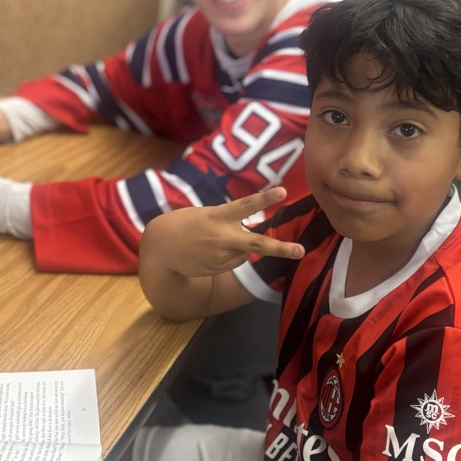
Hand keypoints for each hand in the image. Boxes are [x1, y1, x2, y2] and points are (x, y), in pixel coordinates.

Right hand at [142, 186, 304, 278]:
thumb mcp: (204, 215)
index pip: (246, 205)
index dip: (265, 198)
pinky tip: (210, 252)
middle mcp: (222, 238)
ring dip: (238, 246)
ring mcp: (220, 256)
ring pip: (245, 252)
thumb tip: (247, 235)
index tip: (283, 192)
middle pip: (257, 244)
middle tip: (301, 251)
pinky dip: (230, 255)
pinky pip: (234, 261)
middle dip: (281, 249)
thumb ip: (227, 222)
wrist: (159, 248)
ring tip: (213, 242)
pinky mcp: (217, 269)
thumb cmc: (184, 224)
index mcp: (217, 217)